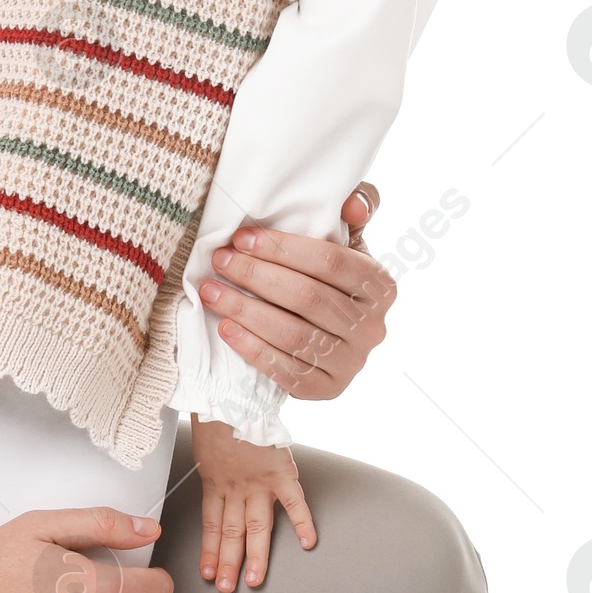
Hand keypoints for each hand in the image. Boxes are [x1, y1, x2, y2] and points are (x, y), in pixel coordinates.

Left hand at [191, 416, 315, 592]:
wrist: (231, 391)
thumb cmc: (217, 412)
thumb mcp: (205, 444)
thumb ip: (213, 465)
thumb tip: (214, 472)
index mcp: (215, 480)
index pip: (212, 524)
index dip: (210, 550)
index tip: (207, 573)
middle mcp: (236, 486)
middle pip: (231, 532)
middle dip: (228, 562)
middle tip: (227, 588)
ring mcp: (258, 481)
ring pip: (255, 526)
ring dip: (255, 556)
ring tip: (253, 580)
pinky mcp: (280, 471)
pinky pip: (294, 500)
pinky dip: (302, 521)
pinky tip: (308, 542)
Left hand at [197, 182, 394, 400]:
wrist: (324, 345)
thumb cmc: (326, 284)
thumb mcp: (346, 247)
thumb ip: (354, 215)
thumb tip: (351, 202)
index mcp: (380, 286)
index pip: (331, 262)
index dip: (283, 248)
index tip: (241, 238)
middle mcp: (373, 327)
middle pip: (308, 297)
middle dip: (257, 276)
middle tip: (219, 261)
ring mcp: (353, 362)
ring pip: (294, 334)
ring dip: (246, 310)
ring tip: (211, 291)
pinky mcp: (328, 390)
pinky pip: (286, 370)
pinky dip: (252, 348)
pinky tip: (225, 328)